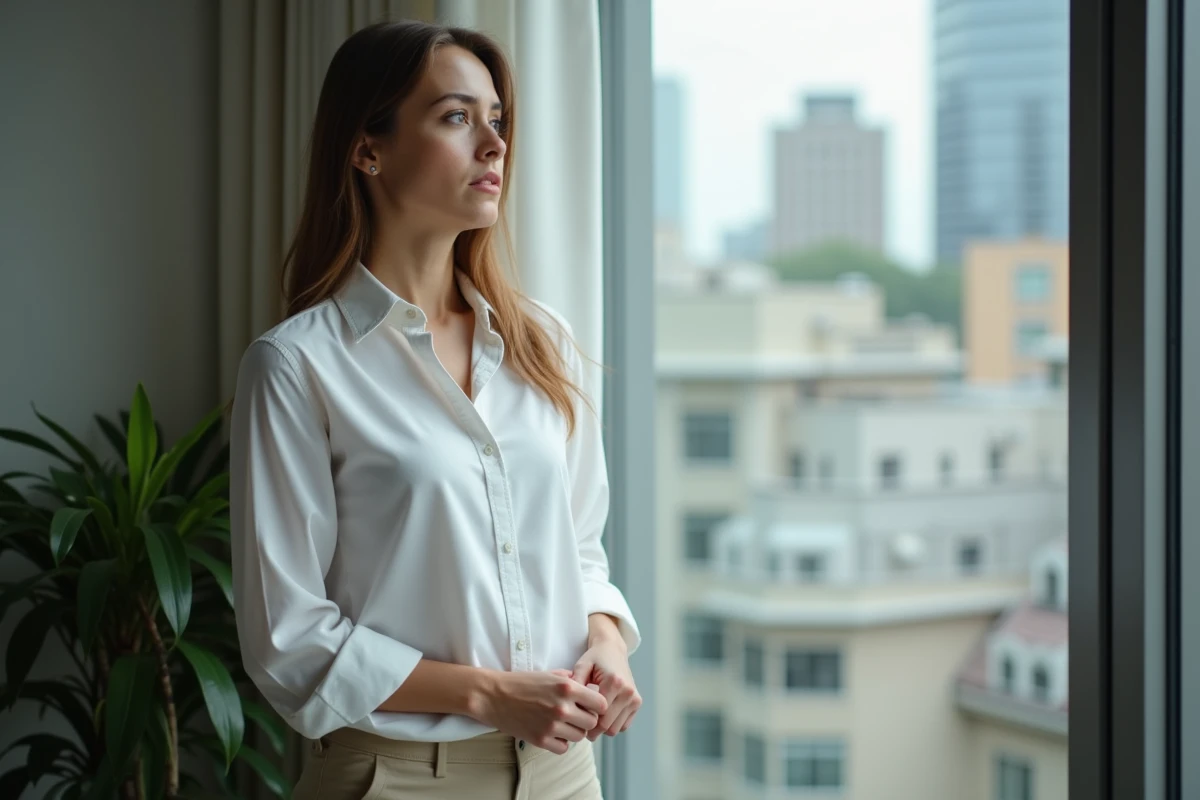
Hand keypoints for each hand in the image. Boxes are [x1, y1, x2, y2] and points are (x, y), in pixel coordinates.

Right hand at [471, 670, 608, 754]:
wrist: (494, 696)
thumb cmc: (522, 683)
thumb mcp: (550, 673)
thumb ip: (572, 680)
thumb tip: (591, 690)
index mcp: (567, 687)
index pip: (600, 703)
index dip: (597, 705)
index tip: (590, 705)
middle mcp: (562, 707)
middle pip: (592, 722)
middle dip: (587, 719)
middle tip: (576, 715)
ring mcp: (551, 725)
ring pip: (579, 737)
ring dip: (574, 731)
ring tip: (563, 723)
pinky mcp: (540, 740)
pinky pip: (564, 748)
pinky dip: (561, 742)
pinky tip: (553, 732)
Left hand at [571, 637, 641, 740]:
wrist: (613, 650)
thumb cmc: (595, 659)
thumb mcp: (581, 666)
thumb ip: (575, 682)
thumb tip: (569, 703)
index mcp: (614, 682)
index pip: (598, 715)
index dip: (584, 721)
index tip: (574, 721)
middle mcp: (628, 692)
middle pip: (607, 725)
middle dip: (592, 730)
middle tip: (579, 725)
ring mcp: (635, 698)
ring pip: (615, 729)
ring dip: (602, 729)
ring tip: (590, 720)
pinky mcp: (637, 703)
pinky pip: (623, 726)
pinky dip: (612, 725)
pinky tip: (602, 717)